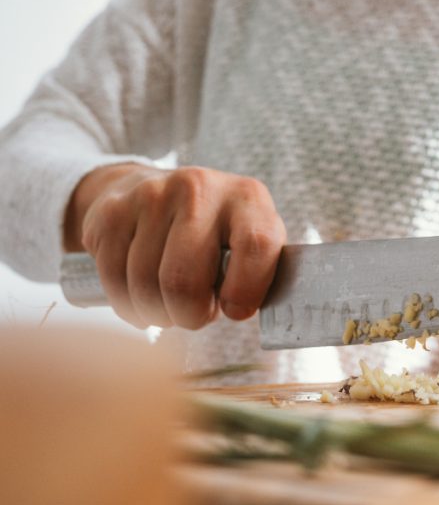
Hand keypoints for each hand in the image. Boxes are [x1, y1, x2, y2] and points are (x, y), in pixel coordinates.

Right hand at [64, 164, 285, 328]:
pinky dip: (128, 306)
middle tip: (195, 315)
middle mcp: (200, 188)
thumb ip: (260, 274)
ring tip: (171, 305)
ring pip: (145, 286)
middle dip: (190, 316)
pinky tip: (142, 299)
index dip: (245, 291)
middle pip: (184, 280)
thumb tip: (241, 311)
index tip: (235, 311)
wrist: (159, 191)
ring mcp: (152, 195)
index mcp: (248, 198)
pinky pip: (113, 280)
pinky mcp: (112, 211)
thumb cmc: (220, 235)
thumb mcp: (252, 243)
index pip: (256, 246)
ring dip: (158, 313)